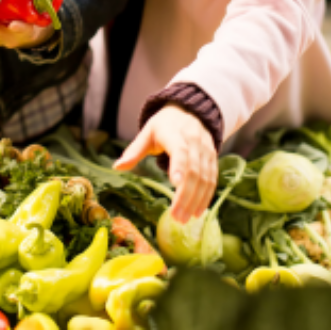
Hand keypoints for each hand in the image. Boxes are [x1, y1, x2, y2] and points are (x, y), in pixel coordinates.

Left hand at [114, 105, 217, 223]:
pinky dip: (206, 196)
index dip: (178, 166)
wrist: (188, 111)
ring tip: (185, 219)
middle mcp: (193, 139)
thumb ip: (134, 151)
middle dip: (186, 195)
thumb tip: (117, 167)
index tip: (174, 184)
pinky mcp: (213, 156)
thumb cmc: (164, 125)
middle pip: (193, 169)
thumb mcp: (147, 133)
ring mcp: (206, 148)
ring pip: (205, 177)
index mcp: (174, 132)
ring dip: (196, 200)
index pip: (179, 150)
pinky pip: (212, 178)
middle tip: (177, 217)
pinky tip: (198, 211)